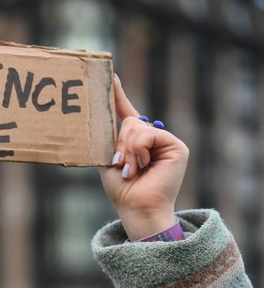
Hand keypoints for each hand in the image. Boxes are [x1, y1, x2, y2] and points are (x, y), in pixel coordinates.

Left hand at [100, 76, 188, 240]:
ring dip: (128, 150)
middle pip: (130, 121)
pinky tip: (143, 166)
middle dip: (120, 143)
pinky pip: (149, 134)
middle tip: (121, 165)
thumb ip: (112, 138)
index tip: (110, 78)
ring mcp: (167, 142)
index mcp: (137, 142)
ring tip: (131, 170)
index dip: (119, 98)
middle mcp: (154, 139)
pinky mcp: (178, 147)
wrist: (136, 208)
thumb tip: (113, 115)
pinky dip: (139, 150)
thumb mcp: (109, 159)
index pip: (128, 114)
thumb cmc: (122, 189)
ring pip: (138, 127)